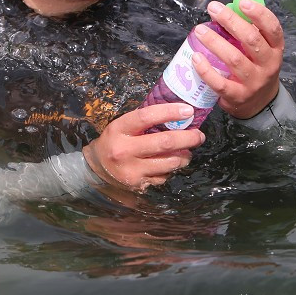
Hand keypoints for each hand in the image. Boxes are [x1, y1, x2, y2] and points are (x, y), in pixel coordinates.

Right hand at [82, 102, 205, 191]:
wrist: (96, 169)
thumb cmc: (114, 141)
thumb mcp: (122, 126)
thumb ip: (145, 121)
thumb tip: (177, 114)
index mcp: (119, 129)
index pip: (147, 116)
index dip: (169, 112)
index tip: (188, 110)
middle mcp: (125, 150)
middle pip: (164, 143)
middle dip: (187, 138)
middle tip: (199, 135)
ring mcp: (132, 170)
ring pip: (169, 162)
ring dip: (184, 156)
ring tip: (188, 150)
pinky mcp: (139, 184)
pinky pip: (164, 176)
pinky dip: (172, 168)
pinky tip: (171, 163)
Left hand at [191, 0, 284, 119]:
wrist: (259, 103)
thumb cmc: (256, 68)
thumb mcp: (261, 50)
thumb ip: (248, 31)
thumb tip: (226, 9)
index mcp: (275, 49)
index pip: (272, 28)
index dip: (259, 13)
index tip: (242, 2)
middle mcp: (268, 65)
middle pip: (251, 40)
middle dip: (231, 21)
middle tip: (213, 9)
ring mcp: (254, 82)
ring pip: (234, 59)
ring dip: (215, 42)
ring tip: (200, 30)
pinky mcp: (238, 96)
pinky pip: (220, 83)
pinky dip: (206, 70)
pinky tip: (196, 57)